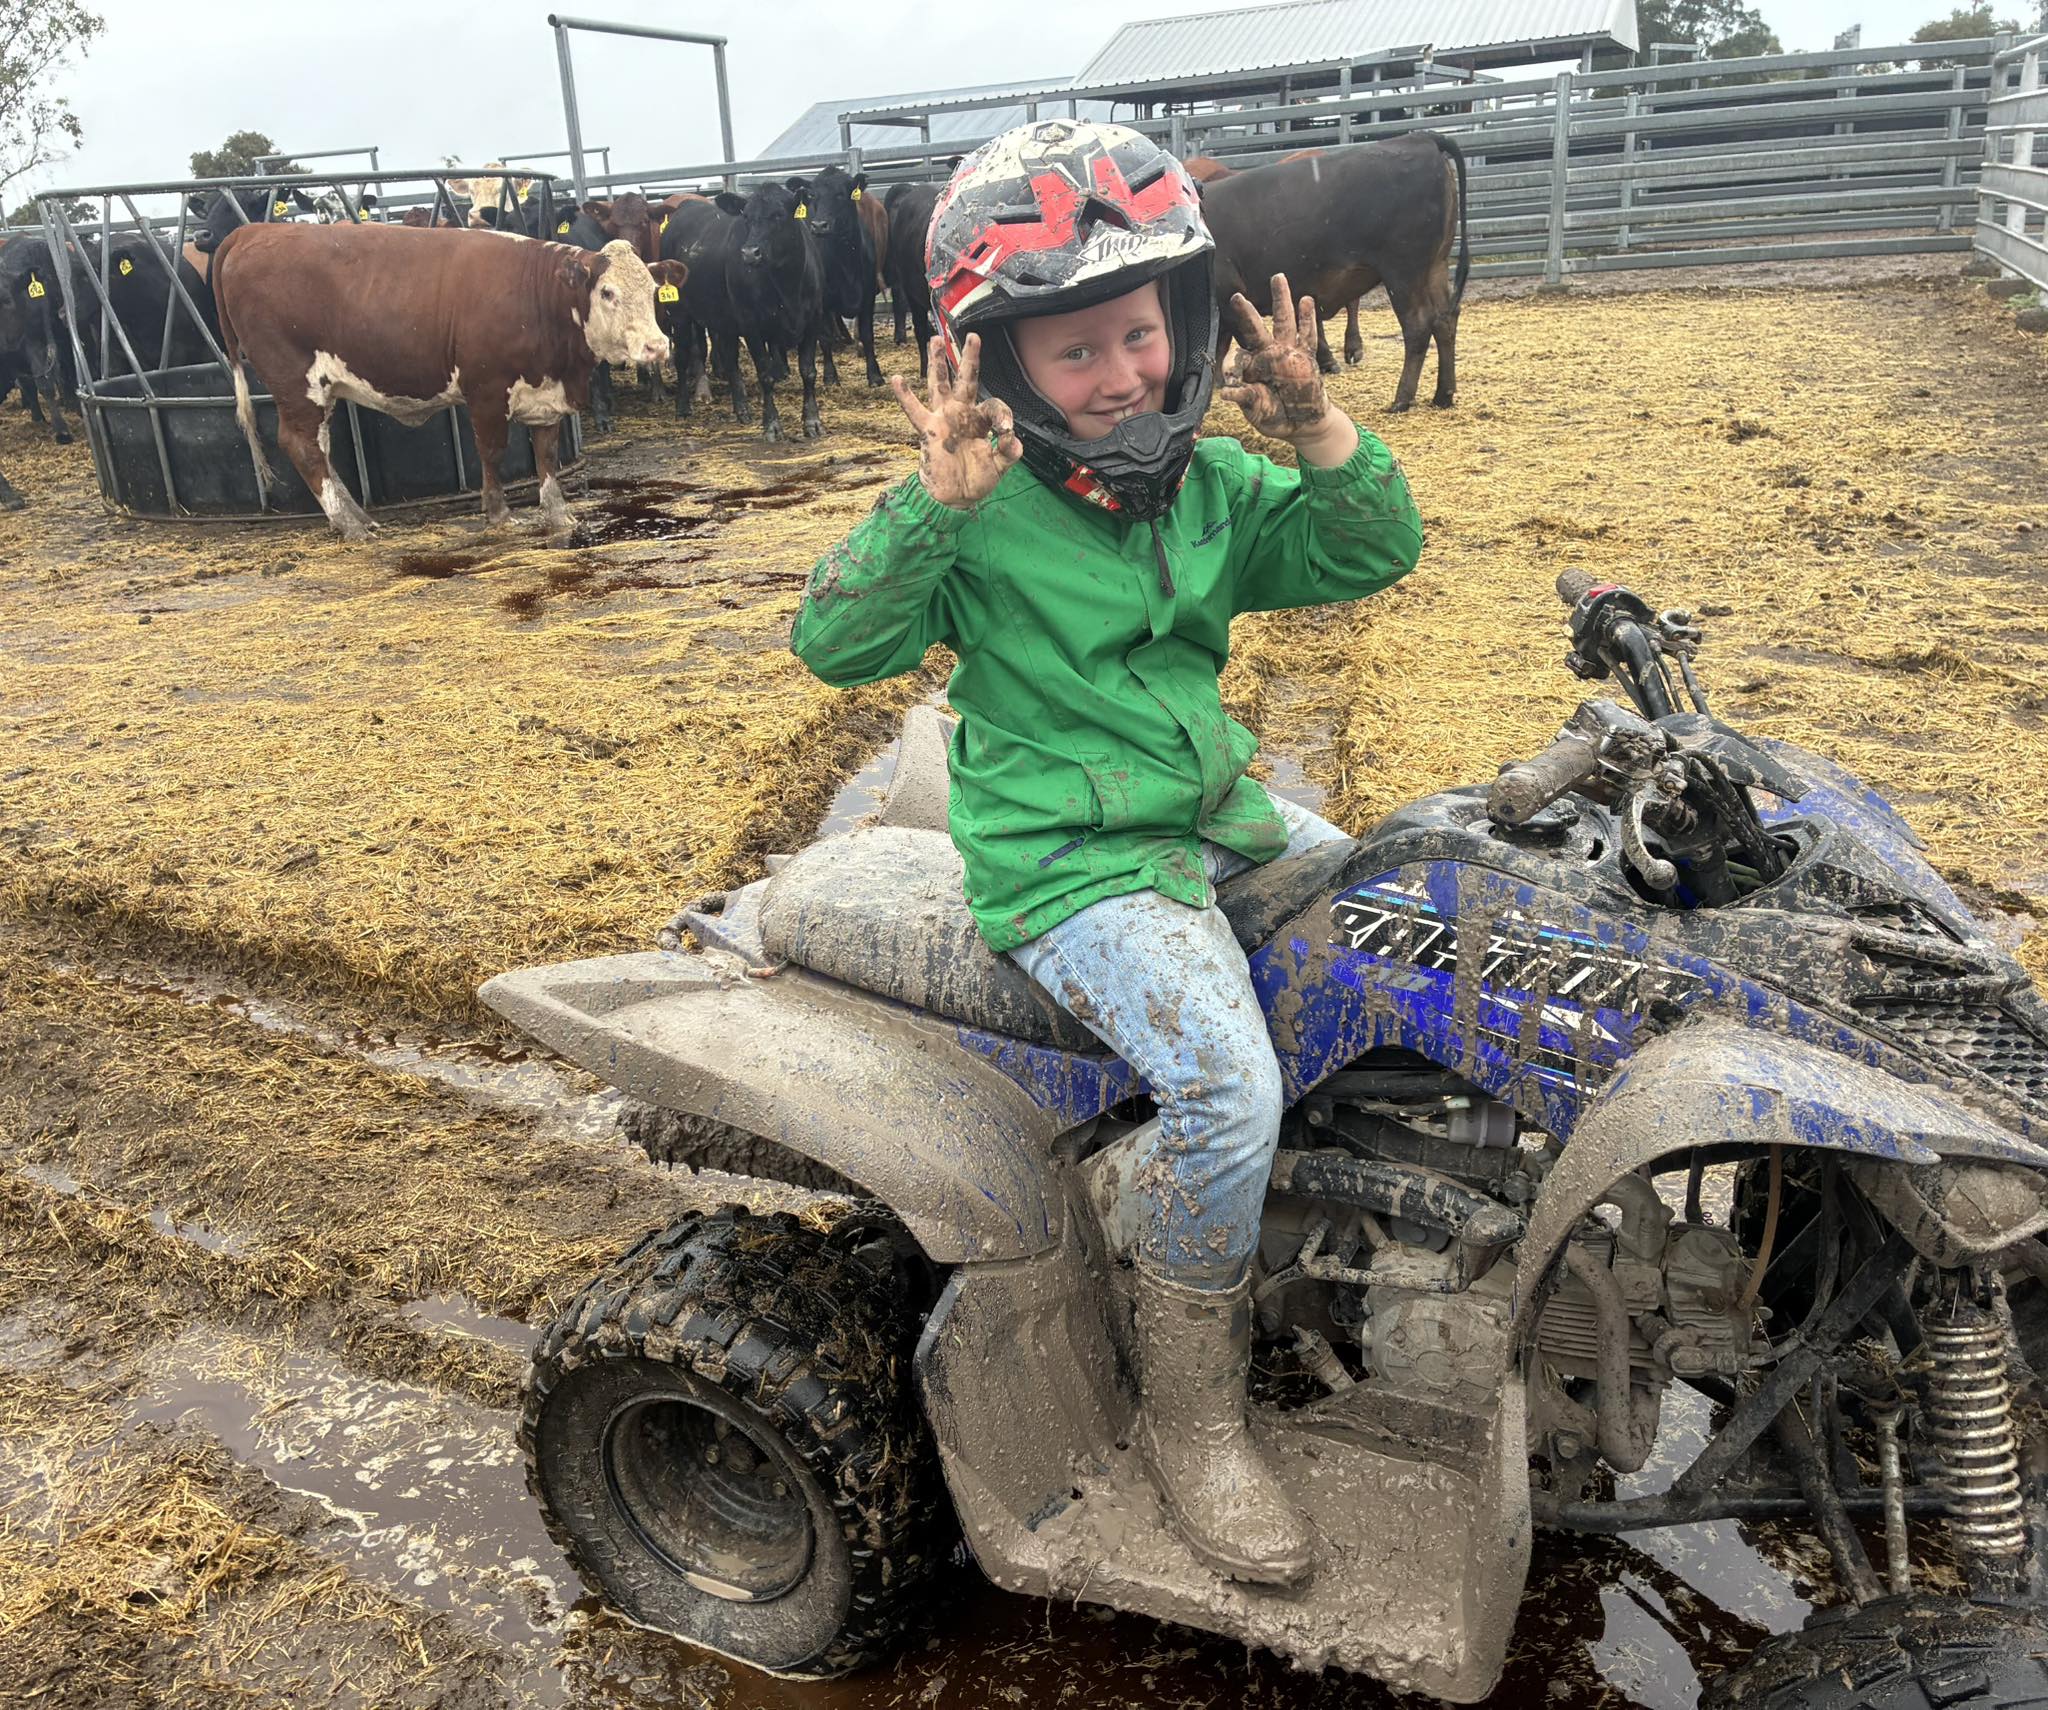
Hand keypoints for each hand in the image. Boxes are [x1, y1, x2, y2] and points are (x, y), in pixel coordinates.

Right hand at [891, 333, 1021, 510]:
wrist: (956, 498)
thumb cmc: (976, 480)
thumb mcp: (999, 467)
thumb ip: (1008, 452)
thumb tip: (1011, 439)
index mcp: (980, 421)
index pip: (994, 406)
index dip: (1003, 417)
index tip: (1005, 433)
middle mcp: (961, 414)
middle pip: (966, 380)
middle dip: (970, 359)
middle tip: (973, 337)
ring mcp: (943, 419)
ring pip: (940, 385)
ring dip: (938, 363)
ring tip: (936, 340)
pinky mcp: (929, 430)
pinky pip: (915, 411)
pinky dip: (905, 397)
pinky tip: (897, 380)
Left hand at [1221, 274, 1351, 460]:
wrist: (1302, 424)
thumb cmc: (1274, 416)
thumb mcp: (1256, 410)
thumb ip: (1244, 399)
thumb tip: (1225, 393)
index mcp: (1253, 366)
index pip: (1239, 350)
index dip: (1231, 351)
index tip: (1223, 347)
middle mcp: (1269, 354)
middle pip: (1257, 327)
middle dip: (1247, 311)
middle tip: (1237, 295)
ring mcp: (1289, 353)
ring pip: (1284, 322)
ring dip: (1281, 301)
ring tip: (1278, 279)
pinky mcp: (1307, 358)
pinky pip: (1308, 336)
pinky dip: (1308, 320)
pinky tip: (1307, 301)